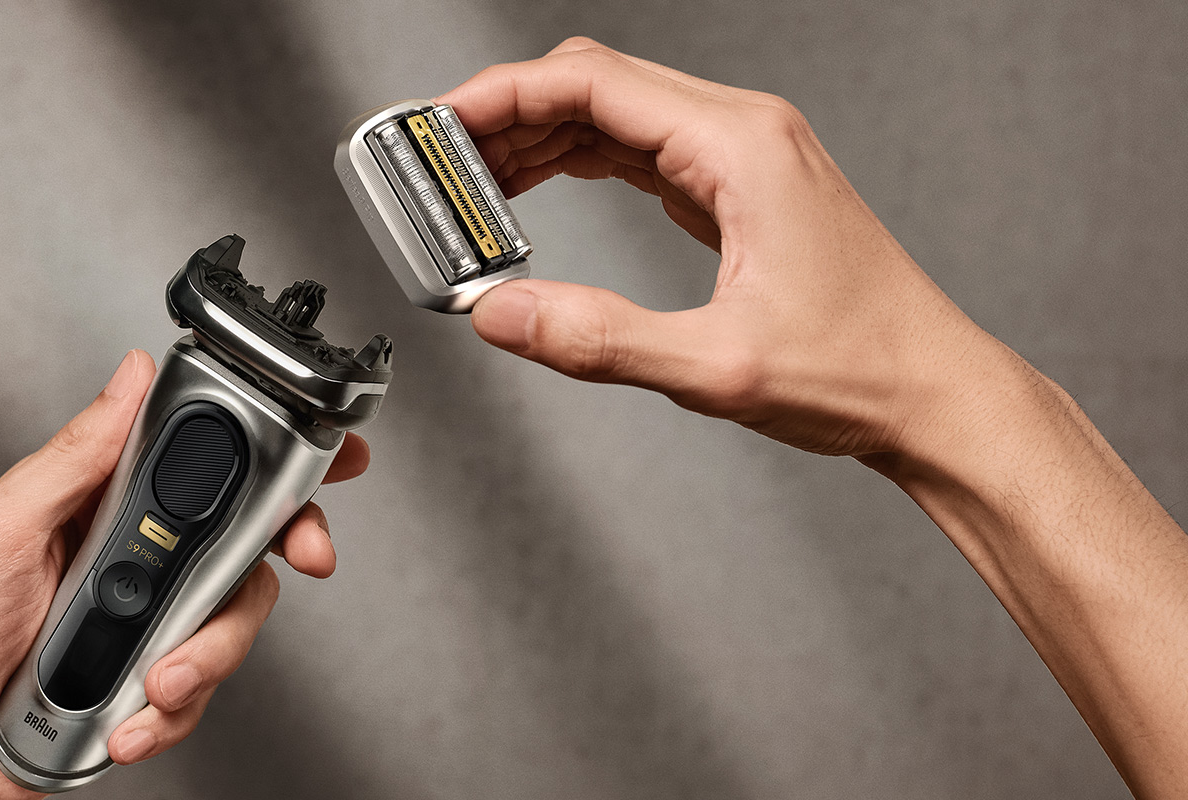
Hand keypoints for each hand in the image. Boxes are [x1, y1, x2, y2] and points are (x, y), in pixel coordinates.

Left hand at [0, 350, 369, 798]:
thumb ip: (74, 456)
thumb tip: (131, 377)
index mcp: (99, 503)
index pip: (200, 459)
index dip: (272, 451)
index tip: (328, 454)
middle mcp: (133, 557)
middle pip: (244, 536)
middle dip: (284, 549)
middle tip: (308, 557)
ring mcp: (147, 621)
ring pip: (234, 619)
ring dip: (206, 655)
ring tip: (153, 681)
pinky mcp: (150, 682)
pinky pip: (200, 691)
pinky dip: (170, 714)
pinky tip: (126, 722)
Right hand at [442, 38, 1187, 795]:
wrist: (933, 393)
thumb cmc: (859, 371)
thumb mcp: (713, 366)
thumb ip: (596, 338)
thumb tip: (499, 315)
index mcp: (740, 147)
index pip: (592, 85)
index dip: (502, 97)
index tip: (441, 123)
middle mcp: (744, 132)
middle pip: (597, 85)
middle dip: (509, 115)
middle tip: (441, 162)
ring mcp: (745, 156)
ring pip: (617, 114)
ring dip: (541, 138)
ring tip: (474, 184)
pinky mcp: (741, 189)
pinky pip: (643, 149)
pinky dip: (581, 161)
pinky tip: (540, 191)